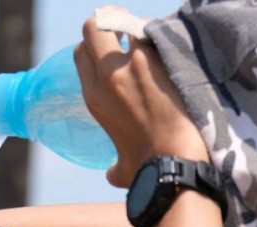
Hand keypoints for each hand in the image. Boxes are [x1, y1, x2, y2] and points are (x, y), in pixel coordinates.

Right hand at [74, 16, 207, 187]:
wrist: (175, 163)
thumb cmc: (150, 170)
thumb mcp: (122, 168)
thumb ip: (114, 167)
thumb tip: (113, 175)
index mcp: (93, 98)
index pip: (81, 52)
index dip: (94, 46)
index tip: (111, 48)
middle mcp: (107, 77)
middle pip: (94, 28)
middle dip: (108, 22)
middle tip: (127, 30)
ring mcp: (132, 65)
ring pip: (122, 21)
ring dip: (136, 24)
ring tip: (151, 35)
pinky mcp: (157, 60)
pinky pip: (151, 30)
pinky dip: (159, 32)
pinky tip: (170, 42)